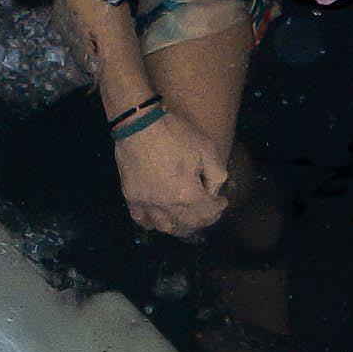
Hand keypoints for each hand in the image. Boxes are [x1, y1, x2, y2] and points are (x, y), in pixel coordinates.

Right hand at [114, 110, 228, 234]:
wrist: (140, 124)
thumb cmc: (175, 133)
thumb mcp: (207, 148)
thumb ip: (217, 175)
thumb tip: (213, 192)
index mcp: (187, 194)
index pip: (208, 212)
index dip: (219, 207)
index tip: (221, 201)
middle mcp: (166, 205)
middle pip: (188, 224)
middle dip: (203, 219)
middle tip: (208, 211)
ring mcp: (146, 203)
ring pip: (166, 227)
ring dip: (180, 225)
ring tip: (187, 216)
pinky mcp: (131, 197)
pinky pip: (143, 220)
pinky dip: (154, 221)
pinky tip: (161, 214)